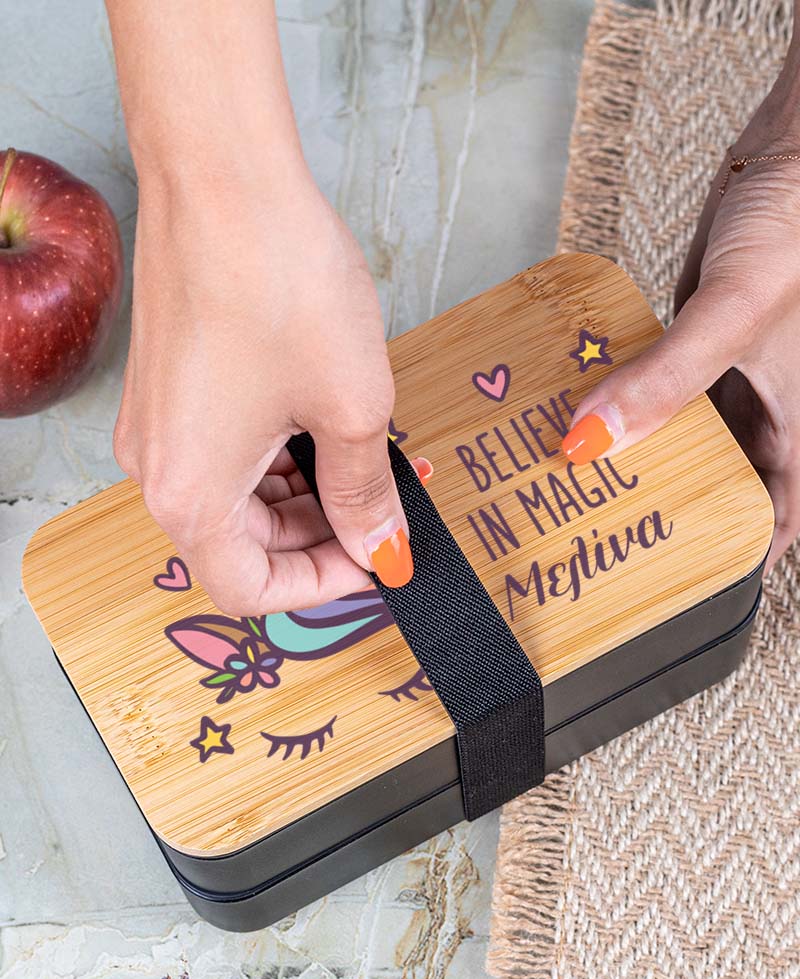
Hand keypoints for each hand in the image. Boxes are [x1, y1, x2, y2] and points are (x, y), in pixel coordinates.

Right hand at [115, 176, 416, 614]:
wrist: (223, 176)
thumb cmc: (278, 282)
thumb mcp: (352, 407)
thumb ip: (365, 494)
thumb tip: (382, 544)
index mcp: (190, 494)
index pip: (249, 588)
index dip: (319, 588)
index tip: (373, 562)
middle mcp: (157, 469)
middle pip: (241, 544)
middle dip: (316, 537)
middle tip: (379, 509)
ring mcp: (155, 426)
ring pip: (234, 498)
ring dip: (301, 494)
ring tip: (360, 457)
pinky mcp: (166, 388)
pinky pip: (221, 452)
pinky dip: (275, 455)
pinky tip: (322, 423)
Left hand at [561, 87, 799, 569]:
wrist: (793, 150)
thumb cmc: (798, 226)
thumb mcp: (733, 313)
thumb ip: (664, 382)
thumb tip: (590, 443)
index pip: (778, 519)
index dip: (735, 555)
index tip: (672, 581)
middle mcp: (772, 411)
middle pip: (721, 484)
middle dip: (669, 509)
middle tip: (602, 535)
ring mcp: (734, 378)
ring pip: (686, 439)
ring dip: (641, 456)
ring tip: (580, 486)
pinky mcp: (700, 343)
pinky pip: (662, 389)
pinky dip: (630, 403)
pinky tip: (586, 416)